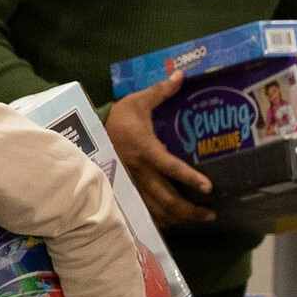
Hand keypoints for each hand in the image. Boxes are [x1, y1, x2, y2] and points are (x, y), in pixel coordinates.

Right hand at [104, 74, 214, 227]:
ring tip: (200, 218)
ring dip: (180, 217)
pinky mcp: (126, 190)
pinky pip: (146, 211)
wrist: (85, 134)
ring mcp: (132, 185)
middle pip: (167, 199)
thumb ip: (160, 91)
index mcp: (145, 150)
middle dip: (190, 210)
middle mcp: (140, 172)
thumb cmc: (116, 119)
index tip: (208, 188)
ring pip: (157, 209)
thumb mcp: (136, 101)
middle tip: (211, 213)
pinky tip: (175, 222)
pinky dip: (162, 219)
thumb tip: (180, 74)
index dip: (189, 178)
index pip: (170, 167)